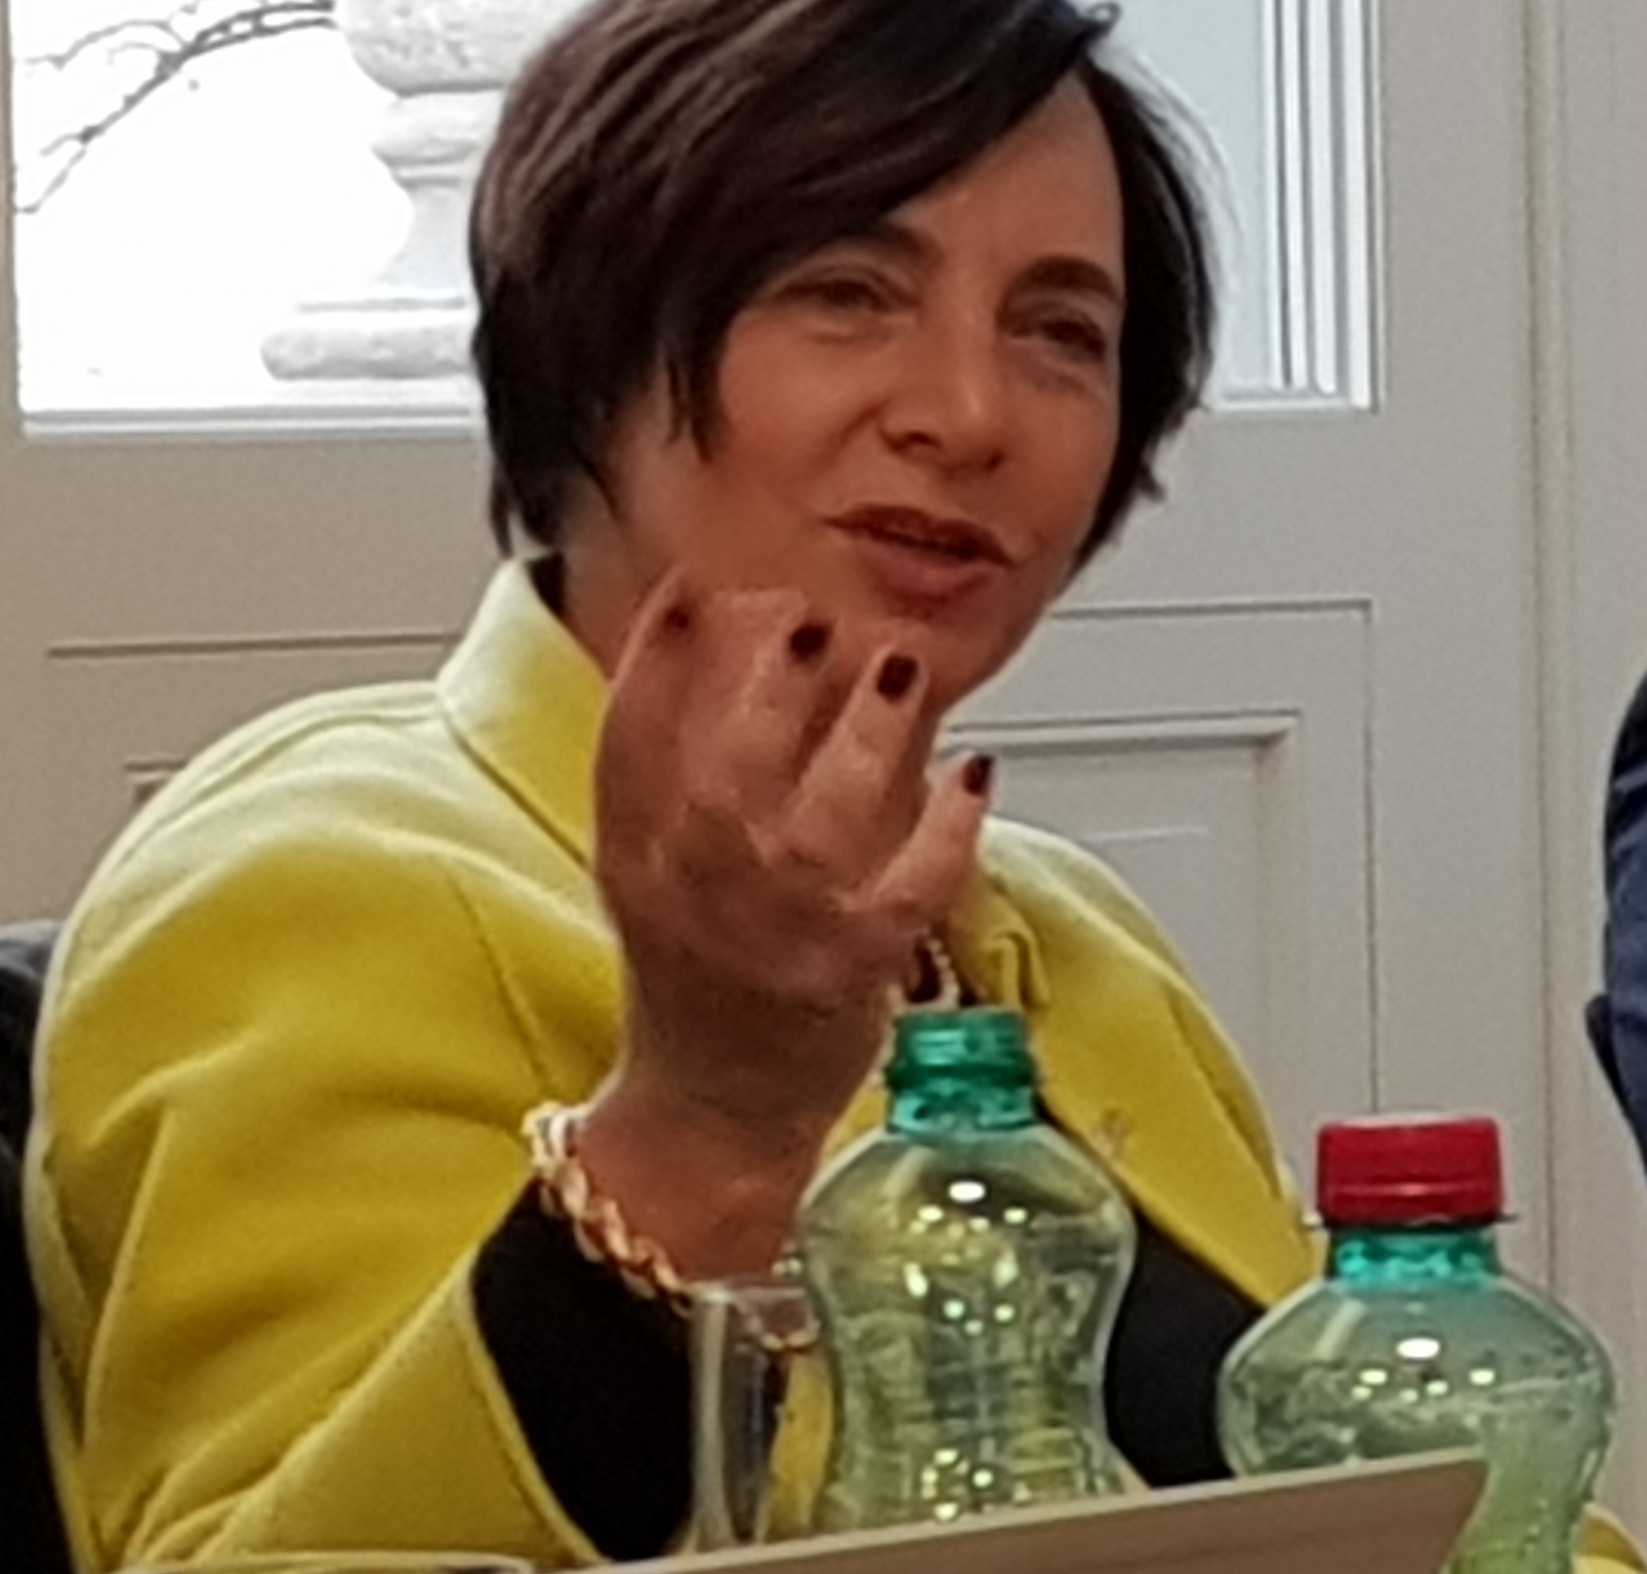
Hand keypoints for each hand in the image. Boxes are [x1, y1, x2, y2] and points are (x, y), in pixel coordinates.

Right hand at [574, 574, 991, 1276]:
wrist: (713, 1108)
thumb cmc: (697, 967)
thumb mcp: (651, 865)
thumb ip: (674, 768)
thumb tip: (735, 640)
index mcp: (637, 854)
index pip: (629, 742)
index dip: (655, 658)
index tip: (692, 586)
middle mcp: (697, 889)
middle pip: (728, 768)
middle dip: (774, 683)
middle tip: (814, 614)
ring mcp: (777, 930)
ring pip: (827, 815)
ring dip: (872, 732)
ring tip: (904, 667)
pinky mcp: (852, 967)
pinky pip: (911, 882)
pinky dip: (947, 825)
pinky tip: (971, 773)